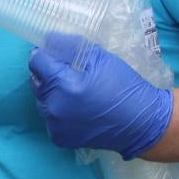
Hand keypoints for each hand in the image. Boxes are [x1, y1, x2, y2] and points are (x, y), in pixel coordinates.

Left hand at [28, 33, 173, 158]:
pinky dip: (58, 111)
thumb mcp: (101, 58)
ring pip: (42, 101)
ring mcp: (55, 126)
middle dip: (49, 74)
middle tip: (70, 73)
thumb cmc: (124, 86)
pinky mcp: (59, 138)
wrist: (142, 123)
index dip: (46, 54)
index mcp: (64, 85)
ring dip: (52, 93)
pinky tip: (76, 109)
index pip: (37, 62)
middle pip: (37, 82)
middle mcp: (55, 107)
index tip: (57, 55)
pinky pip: (50, 118)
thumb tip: (48, 40)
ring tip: (74, 92)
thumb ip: (71, 46)